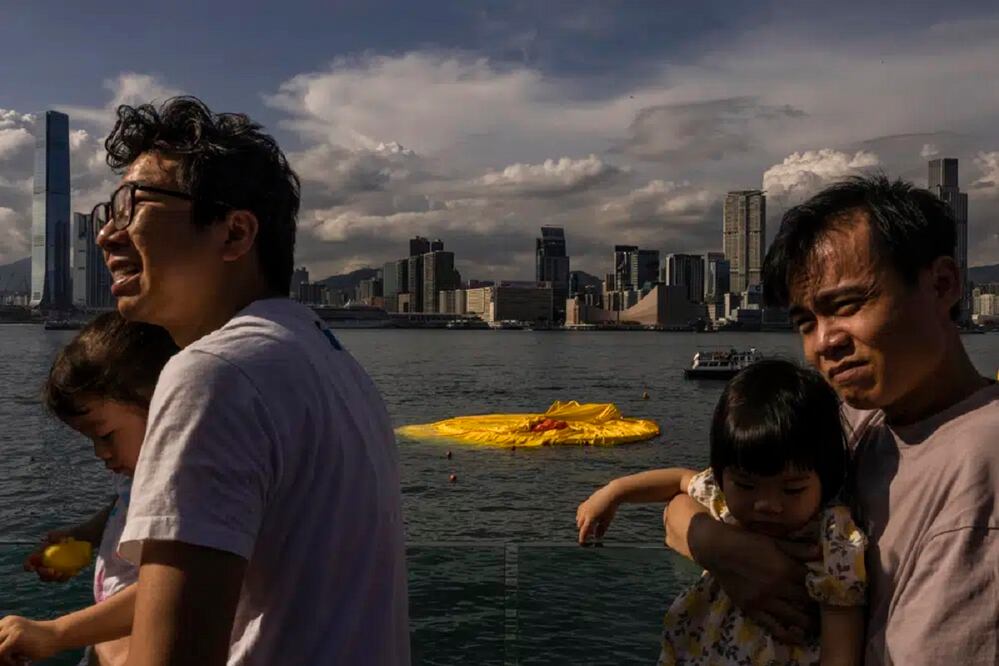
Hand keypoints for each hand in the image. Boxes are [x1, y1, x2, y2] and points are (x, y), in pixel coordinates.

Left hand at [0, 616, 63, 662]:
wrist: (58, 635)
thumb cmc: (40, 642)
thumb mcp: (19, 641)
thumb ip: (5, 645)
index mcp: (6, 622)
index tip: (5, 659)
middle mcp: (7, 622)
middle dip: (0, 656)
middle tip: (12, 662)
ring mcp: (11, 628)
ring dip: (2, 660)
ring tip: (17, 662)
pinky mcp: (15, 636)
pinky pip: (0, 653)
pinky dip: (8, 661)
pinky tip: (21, 661)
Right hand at [23, 530, 77, 582]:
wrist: (84, 540)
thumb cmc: (71, 535)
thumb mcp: (63, 533)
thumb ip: (55, 535)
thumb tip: (49, 537)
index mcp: (41, 554)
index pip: (30, 562)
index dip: (28, 566)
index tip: (32, 568)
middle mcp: (46, 563)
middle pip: (40, 572)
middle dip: (43, 574)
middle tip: (52, 571)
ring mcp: (55, 569)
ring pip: (50, 578)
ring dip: (53, 578)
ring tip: (61, 573)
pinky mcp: (65, 572)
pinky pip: (62, 578)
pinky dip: (65, 577)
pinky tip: (71, 573)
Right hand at [576, 486, 618, 543]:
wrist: (611, 494)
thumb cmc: (611, 508)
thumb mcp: (607, 520)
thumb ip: (602, 530)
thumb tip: (597, 537)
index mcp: (591, 518)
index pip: (584, 531)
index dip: (583, 538)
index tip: (582, 543)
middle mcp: (585, 513)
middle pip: (580, 526)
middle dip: (584, 530)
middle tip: (592, 533)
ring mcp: (584, 507)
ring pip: (578, 518)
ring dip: (582, 523)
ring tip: (591, 525)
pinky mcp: (585, 502)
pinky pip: (579, 511)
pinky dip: (581, 516)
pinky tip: (587, 517)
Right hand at [687, 512, 819, 642]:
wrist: (716, 549)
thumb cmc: (746, 541)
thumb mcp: (772, 540)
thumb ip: (797, 548)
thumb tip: (820, 551)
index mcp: (785, 568)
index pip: (813, 582)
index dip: (822, 586)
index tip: (827, 588)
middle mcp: (777, 586)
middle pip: (807, 601)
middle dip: (817, 604)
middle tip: (824, 606)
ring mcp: (764, 600)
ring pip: (795, 617)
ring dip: (808, 621)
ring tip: (815, 623)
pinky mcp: (752, 609)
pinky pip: (773, 626)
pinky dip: (788, 634)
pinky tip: (797, 635)